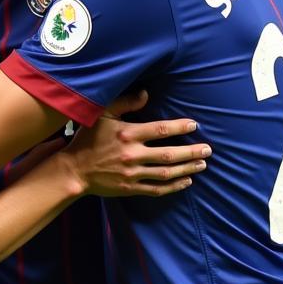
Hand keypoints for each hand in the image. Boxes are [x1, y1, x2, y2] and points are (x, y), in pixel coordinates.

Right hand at [65, 90, 210, 197]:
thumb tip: (146, 94)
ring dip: (187, 168)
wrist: (74, 170)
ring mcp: (132, 173)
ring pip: (166, 173)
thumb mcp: (101, 115)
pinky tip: (187, 181)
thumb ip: (124, 103)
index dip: (179, 127)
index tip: (194, 125)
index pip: (160, 130)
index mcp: (127, 134)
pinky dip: (173, 186)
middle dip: (191, 152)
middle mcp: (132, 154)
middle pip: (169, 154)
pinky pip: (156, 189)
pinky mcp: (130, 188)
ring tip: (202, 164)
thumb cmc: (87, 140)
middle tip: (208, 150)